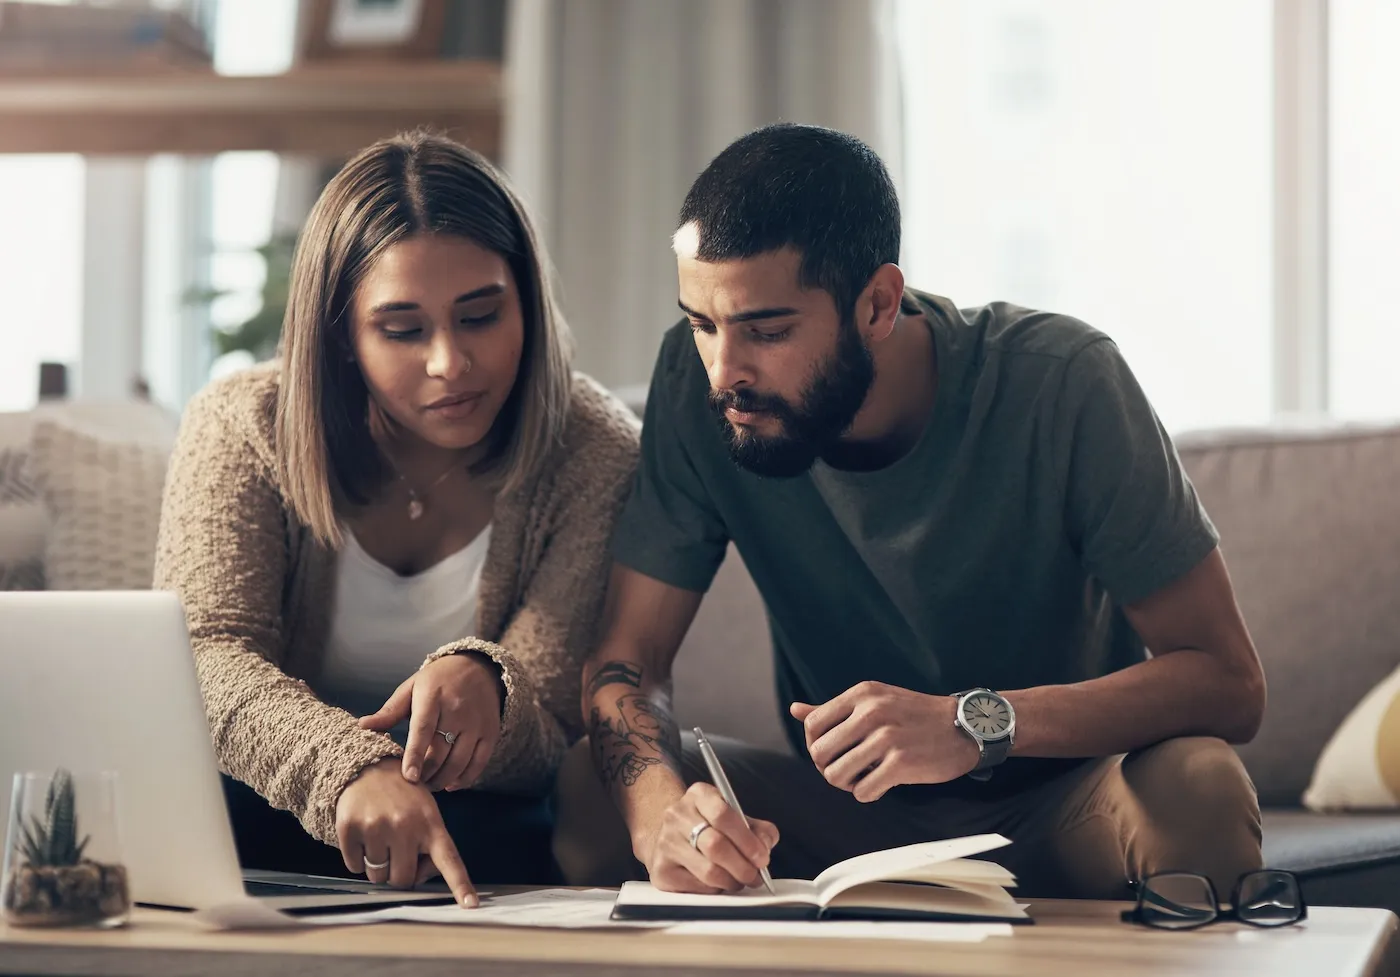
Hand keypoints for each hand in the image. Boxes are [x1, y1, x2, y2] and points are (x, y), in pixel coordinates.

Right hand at [335, 758, 477, 906]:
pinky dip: (357, 858)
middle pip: (404, 879)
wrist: (367, 766)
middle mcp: (405, 826)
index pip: (450, 859)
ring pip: (378, 876)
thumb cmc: (402, 794)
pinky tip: (363, 835)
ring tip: (380, 839)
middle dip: (400, 872)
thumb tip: (419, 876)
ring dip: (378, 866)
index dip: (460, 885)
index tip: (471, 905)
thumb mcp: (426, 811)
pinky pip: (354, 866)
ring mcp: (376, 827)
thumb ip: (429, 844)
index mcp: (431, 822)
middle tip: (397, 852)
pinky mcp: (350, 829)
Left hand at [359, 652, 503, 790]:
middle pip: (441, 751)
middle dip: (426, 773)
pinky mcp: (490, 733)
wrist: (478, 667)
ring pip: (460, 761)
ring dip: (442, 779)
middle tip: (414, 784)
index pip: (423, 730)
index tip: (408, 777)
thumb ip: (389, 711)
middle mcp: (458, 710)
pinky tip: (451, 784)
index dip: (415, 755)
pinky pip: (479, 763)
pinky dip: (465, 779)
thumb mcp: (412, 687)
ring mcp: (476, 723)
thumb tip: (363, 727)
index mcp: (433, 696)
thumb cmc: (438, 680)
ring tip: (429, 785)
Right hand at [637, 783, 779, 893]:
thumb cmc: (709, 828)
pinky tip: (718, 883)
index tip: (762, 857)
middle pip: (715, 845)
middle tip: (755, 876)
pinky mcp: (661, 870)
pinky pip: (697, 888)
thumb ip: (758, 830)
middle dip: (743, 866)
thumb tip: (765, 846)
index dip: (747, 840)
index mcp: (699, 795)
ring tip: (739, 880)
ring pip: (708, 871)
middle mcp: (677, 815)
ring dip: (732, 881)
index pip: (723, 814)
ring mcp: (666, 843)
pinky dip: (715, 890)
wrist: (668, 836)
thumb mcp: (735, 818)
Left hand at [790, 681, 979, 801]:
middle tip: (848, 770)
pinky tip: (881, 785)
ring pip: (836, 775)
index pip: (812, 724)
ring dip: (847, 784)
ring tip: (864, 778)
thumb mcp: (875, 701)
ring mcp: (887, 737)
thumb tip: (795, 710)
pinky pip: (862, 791)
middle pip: (819, 753)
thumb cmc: (916, 716)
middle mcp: (871, 712)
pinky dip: (867, 794)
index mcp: (861, 694)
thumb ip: (834, 709)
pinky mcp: (901, 763)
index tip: (834, 753)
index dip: (816, 745)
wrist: (965, 726)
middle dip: (828, 768)